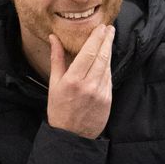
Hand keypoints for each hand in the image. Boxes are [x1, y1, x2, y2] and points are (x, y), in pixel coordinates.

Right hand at [46, 24, 113, 138]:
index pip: (88, 53)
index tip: (101, 27)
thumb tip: (54, 38)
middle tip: (110, 28)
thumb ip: (56, 59)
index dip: (96, 38)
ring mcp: (100, 93)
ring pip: (107, 67)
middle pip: (102, 57)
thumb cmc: (59, 109)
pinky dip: (108, 67)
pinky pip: (109, 79)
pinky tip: (107, 59)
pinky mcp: (108, 99)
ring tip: (109, 39)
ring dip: (109, 52)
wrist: (72, 136)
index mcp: (73, 80)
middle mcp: (89, 85)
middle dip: (107, 41)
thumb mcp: (54, 84)